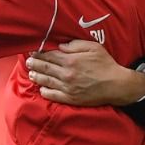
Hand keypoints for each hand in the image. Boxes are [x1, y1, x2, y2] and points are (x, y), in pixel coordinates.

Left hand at [26, 39, 144, 105]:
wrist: (116, 85)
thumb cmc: (106, 64)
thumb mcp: (93, 48)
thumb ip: (75, 45)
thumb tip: (60, 46)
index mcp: (70, 60)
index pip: (48, 55)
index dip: (38, 52)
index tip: (32, 50)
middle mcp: (66, 74)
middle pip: (44, 68)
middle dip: (34, 63)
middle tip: (28, 61)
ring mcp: (67, 87)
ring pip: (46, 81)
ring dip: (36, 76)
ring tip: (31, 73)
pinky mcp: (70, 98)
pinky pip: (53, 96)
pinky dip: (45, 91)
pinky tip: (42, 89)